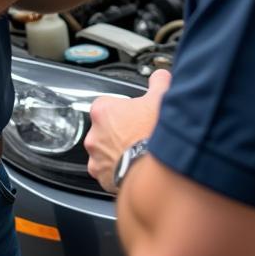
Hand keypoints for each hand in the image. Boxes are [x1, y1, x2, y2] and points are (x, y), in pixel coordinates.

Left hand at [86, 69, 170, 192]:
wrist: (155, 169)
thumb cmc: (153, 133)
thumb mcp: (160, 98)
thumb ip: (158, 83)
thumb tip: (160, 76)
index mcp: (103, 111)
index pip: (106, 104)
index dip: (122, 109)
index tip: (134, 114)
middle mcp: (94, 135)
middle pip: (105, 129)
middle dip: (119, 132)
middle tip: (138, 135)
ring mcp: (97, 159)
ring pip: (105, 152)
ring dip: (117, 152)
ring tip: (138, 153)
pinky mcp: (103, 179)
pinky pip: (108, 173)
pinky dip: (119, 172)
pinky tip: (134, 168)